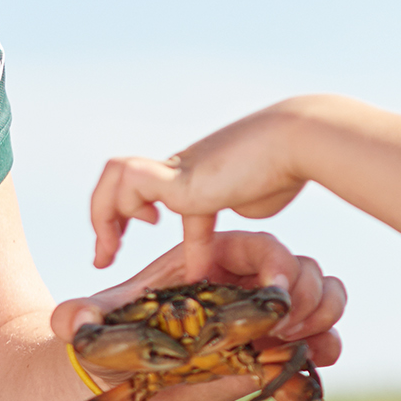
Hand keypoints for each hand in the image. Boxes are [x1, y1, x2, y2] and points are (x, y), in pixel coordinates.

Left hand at [50, 228, 345, 400]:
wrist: (131, 377)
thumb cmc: (119, 340)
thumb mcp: (99, 327)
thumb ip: (81, 317)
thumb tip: (69, 320)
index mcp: (213, 262)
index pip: (260, 246)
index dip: (277, 263)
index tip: (276, 293)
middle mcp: (245, 282)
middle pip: (300, 268)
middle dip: (305, 295)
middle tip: (284, 328)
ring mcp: (266, 313)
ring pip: (321, 291)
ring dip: (324, 312)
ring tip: (299, 341)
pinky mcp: (279, 346)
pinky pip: (323, 332)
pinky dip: (328, 341)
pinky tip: (317, 358)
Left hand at [90, 104, 310, 279]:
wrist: (297, 144)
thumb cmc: (287, 170)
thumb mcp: (256, 199)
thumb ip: (240, 206)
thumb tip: (238, 209)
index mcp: (196, 173)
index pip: (150, 191)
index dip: (133, 217)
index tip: (122, 249)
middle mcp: (180, 166)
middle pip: (121, 178)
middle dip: (104, 217)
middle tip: (104, 257)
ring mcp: (177, 167)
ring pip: (116, 174)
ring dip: (104, 214)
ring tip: (110, 251)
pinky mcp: (178, 176)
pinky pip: (131, 187)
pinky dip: (128, 212)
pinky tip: (152, 226)